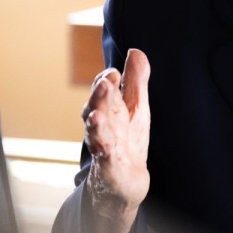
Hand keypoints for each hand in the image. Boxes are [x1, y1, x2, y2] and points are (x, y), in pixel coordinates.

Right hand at [82, 48, 150, 232]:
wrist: (126, 181)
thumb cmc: (128, 139)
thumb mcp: (136, 107)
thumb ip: (135, 81)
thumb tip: (136, 51)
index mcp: (108, 110)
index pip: (104, 92)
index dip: (106, 82)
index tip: (113, 72)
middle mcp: (102, 128)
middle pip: (97, 109)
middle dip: (100, 97)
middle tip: (104, 82)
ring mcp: (104, 150)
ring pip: (97, 136)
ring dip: (96, 126)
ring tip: (96, 115)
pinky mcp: (111, 172)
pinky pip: (107, 164)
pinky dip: (106, 157)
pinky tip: (108, 151)